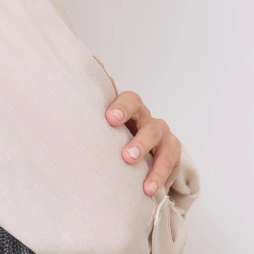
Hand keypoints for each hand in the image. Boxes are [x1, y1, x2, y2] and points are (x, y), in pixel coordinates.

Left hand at [92, 55, 181, 196]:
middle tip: (126, 157)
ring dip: (152, 164)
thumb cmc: (111, 132)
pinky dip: (160, 178)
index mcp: (128, 108)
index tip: (110, 119)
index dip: (121, 107)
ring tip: (144, 184)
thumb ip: (90, 100)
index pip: (129, 99)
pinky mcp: (172, 154)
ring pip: (162, 145)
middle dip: (138, 141)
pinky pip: (170, 164)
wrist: (135, 149)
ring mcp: (162, 136)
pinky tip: (151, 191)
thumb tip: (82, 63)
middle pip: (148, 124)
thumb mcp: (100, 119)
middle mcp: (147, 119)